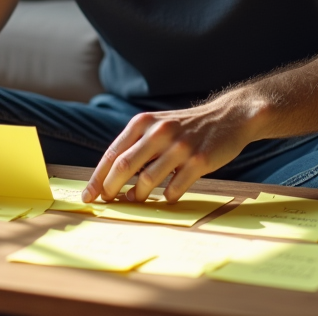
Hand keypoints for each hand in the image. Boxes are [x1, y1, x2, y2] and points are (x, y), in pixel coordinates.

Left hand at [83, 99, 256, 203]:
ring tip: (136, 199)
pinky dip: (167, 197)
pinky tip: (167, 195)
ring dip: (138, 195)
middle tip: (106, 202)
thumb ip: (137, 146)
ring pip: (147, 180)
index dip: (98, 177)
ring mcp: (180, 147)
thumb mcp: (158, 125)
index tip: (88, 195)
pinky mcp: (200, 161)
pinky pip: (175, 188)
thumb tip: (110, 178)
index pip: (113, 153)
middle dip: (110, 189)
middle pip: (124, 167)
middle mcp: (160, 132)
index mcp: (144, 122)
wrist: (228, 116)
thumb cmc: (186, 127)